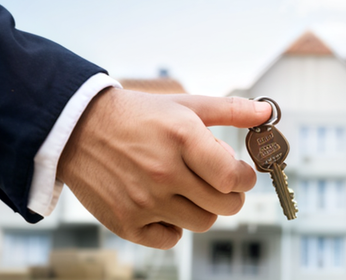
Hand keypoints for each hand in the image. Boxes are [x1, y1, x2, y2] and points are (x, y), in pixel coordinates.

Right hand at [57, 88, 271, 248]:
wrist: (78, 129)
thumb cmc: (139, 115)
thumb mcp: (185, 105)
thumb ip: (229, 110)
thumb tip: (267, 113)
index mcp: (183, 138)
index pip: (233, 177)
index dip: (245, 178)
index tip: (241, 174)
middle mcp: (164, 172)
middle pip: (224, 205)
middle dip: (231, 195)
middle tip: (221, 184)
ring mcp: (144, 200)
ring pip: (202, 223)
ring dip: (204, 208)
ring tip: (190, 190)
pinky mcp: (126, 222)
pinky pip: (170, 239)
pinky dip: (174, 227)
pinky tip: (167, 204)